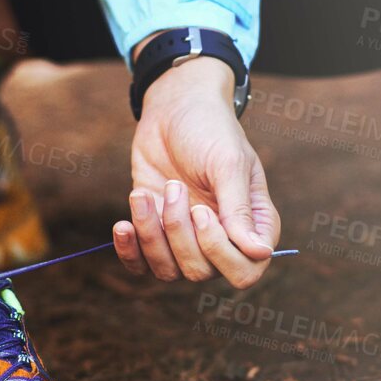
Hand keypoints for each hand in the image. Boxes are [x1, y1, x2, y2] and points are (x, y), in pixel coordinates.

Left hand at [113, 56, 279, 285]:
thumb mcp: (228, 164)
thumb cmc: (210, 130)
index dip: (219, 251)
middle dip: (179, 232)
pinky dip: (129, 251)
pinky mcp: (155, 232)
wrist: (174, 108)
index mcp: (253, 226)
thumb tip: (258, 253)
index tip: (202, 210)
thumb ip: (239, 210)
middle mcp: (223, 239)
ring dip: (152, 236)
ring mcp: (188, 239)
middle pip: (202, 272)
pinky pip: (141, 265)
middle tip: (174, 186)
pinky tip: (122, 225)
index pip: (244, 271)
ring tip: (144, 194)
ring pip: (169, 271)